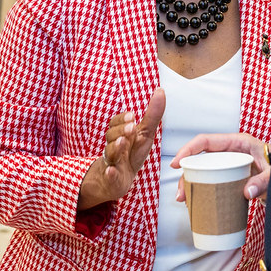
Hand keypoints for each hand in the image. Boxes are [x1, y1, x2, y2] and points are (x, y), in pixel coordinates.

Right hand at [77, 88, 165, 210]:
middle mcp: (113, 146)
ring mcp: (111, 162)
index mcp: (120, 134)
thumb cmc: (132, 153)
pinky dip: (110, 173)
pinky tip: (111, 171)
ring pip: (109, 154)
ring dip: (115, 147)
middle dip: (121, 130)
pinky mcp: (112, 179)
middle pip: (110, 136)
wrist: (119, 180)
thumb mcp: (145, 133)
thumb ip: (152, 114)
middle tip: (131, 127)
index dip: (122, 118)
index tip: (132, 115)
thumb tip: (161, 90)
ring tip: (123, 142)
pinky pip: (109, 176)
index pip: (115, 123)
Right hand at [170, 133, 270, 202]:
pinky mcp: (231, 176)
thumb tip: (247, 192)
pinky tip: (195, 201)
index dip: (188, 149)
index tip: (177, 163)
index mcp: (238, 142)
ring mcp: (230, 164)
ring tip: (185, 201)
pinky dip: (202, 189)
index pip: (206, 141)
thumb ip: (264, 181)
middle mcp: (231, 151)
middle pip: (201, 158)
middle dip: (186, 174)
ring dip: (191, 183)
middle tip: (180, 194)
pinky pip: (211, 179)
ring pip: (203, 170)